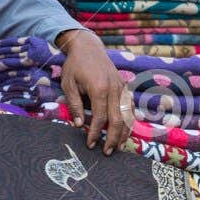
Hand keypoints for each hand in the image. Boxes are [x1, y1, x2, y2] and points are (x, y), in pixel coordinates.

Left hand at [56, 28, 132, 150]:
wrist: (88, 47)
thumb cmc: (75, 66)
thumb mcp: (68, 84)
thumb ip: (74, 105)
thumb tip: (79, 125)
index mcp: (99, 88)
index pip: (100, 117)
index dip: (95, 133)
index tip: (90, 144)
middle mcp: (115, 88)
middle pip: (117, 120)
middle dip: (112, 138)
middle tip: (106, 152)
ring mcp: (122, 87)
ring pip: (128, 115)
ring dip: (124, 133)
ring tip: (117, 147)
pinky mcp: (125, 87)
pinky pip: (130, 108)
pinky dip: (129, 121)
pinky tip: (125, 132)